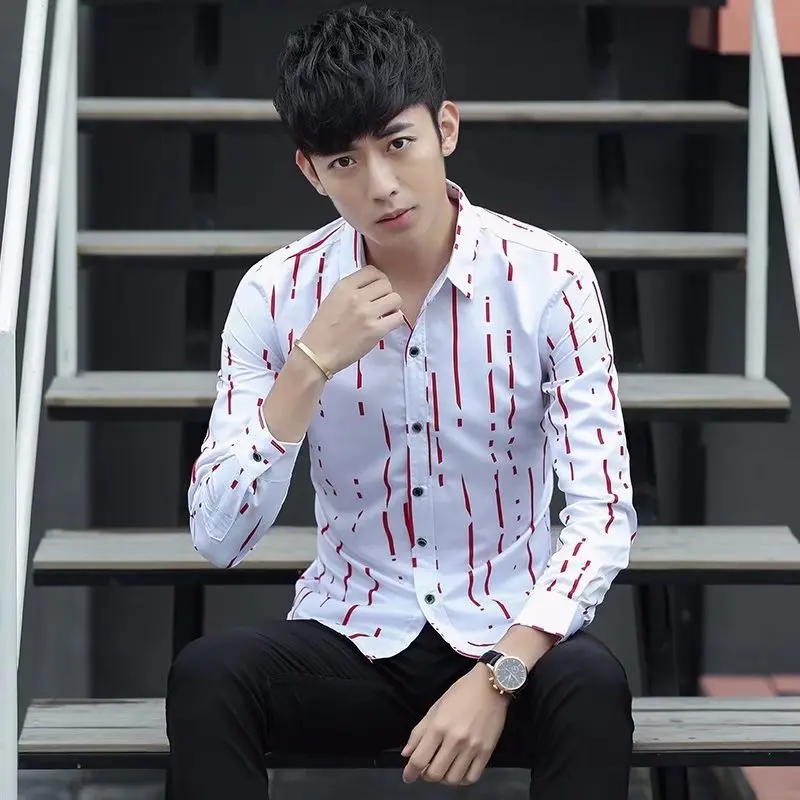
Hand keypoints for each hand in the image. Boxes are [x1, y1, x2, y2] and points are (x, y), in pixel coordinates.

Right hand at [299, 265, 404, 374]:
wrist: (317, 353)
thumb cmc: (322, 329)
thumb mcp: (332, 300)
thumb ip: (351, 290)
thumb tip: (372, 287)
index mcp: (344, 286)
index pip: (372, 271)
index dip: (378, 280)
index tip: (376, 290)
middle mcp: (356, 296)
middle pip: (386, 284)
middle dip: (386, 294)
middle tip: (380, 305)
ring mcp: (367, 313)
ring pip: (395, 299)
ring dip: (392, 307)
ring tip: (384, 315)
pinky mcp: (375, 330)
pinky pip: (398, 317)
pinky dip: (395, 321)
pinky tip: (386, 325)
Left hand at [401, 665, 508, 786]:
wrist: (490, 686)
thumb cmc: (462, 693)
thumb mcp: (435, 708)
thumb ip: (419, 732)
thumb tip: (407, 753)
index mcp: (438, 726)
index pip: (419, 759)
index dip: (410, 772)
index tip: (408, 776)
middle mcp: (455, 739)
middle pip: (434, 773)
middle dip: (426, 775)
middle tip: (426, 769)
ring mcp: (472, 747)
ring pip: (452, 779)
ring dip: (443, 778)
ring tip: (443, 768)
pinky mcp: (487, 752)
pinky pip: (471, 777)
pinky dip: (461, 780)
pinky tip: (458, 770)